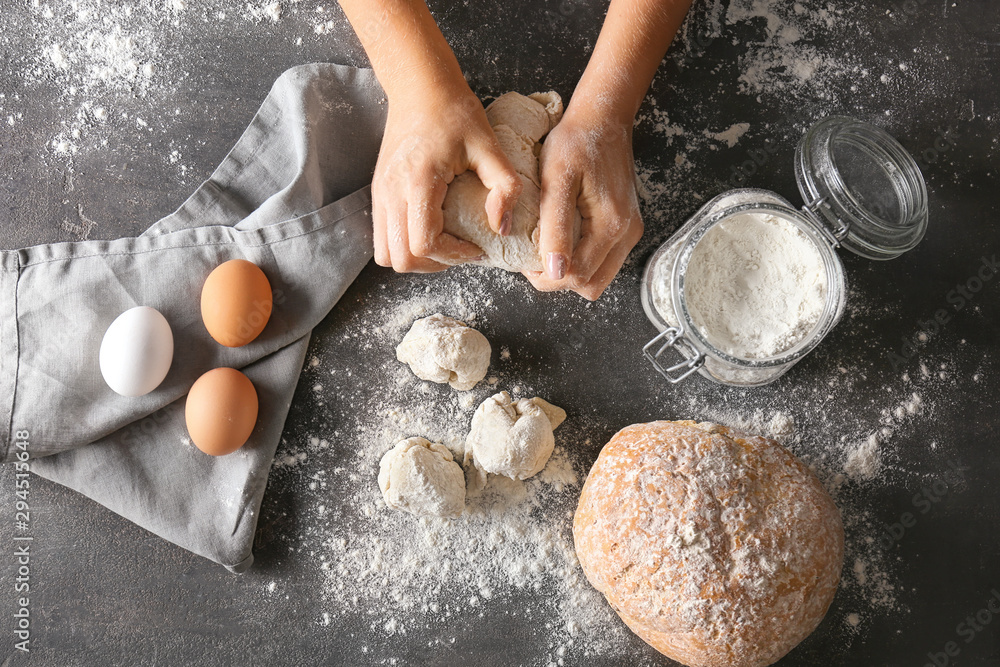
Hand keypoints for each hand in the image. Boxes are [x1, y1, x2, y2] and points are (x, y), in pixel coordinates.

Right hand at [372, 85, 522, 272]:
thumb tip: (501, 227)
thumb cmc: (454, 112)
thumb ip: (505, 187)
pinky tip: (431, 230)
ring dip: (417, 258)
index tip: (477, 247)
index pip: (425, 244)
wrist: (419, 87)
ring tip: (444, 244)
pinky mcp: (379, 194)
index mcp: (418, 182)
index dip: (454, 255)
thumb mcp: (489, 145)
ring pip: (387, 254)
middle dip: (435, 263)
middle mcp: (391, 193)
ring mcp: (380, 195)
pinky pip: (383, 238)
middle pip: (402, 258)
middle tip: (461, 250)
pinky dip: (406, 245)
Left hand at [525, 109, 642, 300]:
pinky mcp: (625, 228)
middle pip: (590, 285)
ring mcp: (629, 233)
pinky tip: (562, 241)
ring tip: (546, 249)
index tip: (524, 258)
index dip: (545, 276)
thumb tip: (555, 272)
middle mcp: (627, 234)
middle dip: (558, 279)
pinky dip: (581, 261)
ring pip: (597, 278)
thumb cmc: (576, 143)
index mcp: (612, 225)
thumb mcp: (557, 180)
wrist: (602, 120)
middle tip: (533, 257)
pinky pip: (602, 262)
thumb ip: (556, 227)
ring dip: (570, 272)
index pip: (577, 276)